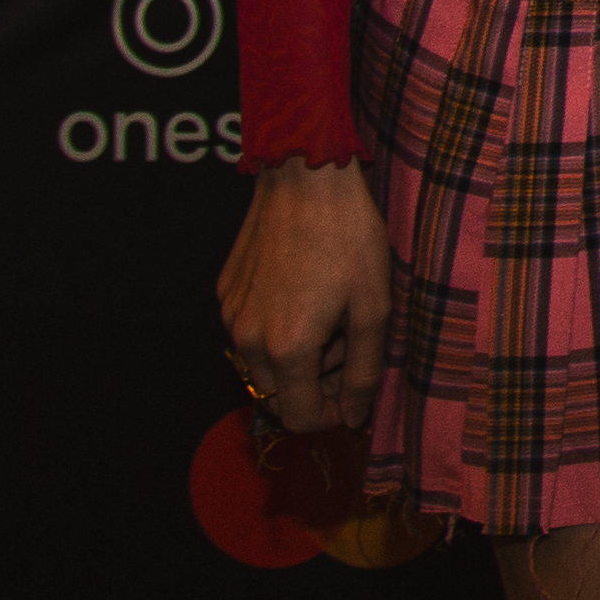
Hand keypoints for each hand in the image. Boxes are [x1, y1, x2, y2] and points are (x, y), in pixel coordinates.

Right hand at [220, 154, 392, 431]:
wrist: (305, 180)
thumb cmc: (349, 238)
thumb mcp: (374, 306)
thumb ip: (365, 370)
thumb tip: (355, 418)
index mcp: (286, 349)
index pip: (300, 419)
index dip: (334, 414)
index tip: (357, 387)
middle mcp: (247, 341)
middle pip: (280, 396)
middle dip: (318, 382)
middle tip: (350, 339)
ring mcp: (230, 316)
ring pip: (264, 366)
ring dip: (297, 357)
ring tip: (331, 313)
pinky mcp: (225, 293)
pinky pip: (250, 332)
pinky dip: (277, 329)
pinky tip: (306, 292)